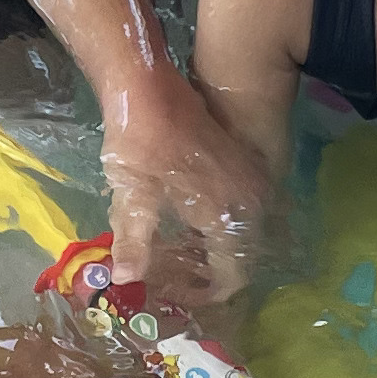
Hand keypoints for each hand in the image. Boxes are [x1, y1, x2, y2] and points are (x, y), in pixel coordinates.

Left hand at [102, 75, 269, 308]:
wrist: (148, 82)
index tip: (182, 296)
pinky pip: (239, 208)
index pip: (232, 273)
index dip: (209, 292)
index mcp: (223, 211)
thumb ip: (134, 241)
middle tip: (178, 281)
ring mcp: (249, 178)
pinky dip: (219, 223)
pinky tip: (188, 224)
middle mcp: (248, 199)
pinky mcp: (243, 162)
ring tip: (179, 256)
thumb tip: (127, 280)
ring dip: (215, 247)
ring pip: (241, 230)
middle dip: (212, 273)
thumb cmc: (139, 139)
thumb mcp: (131, 193)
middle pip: (241, 254)